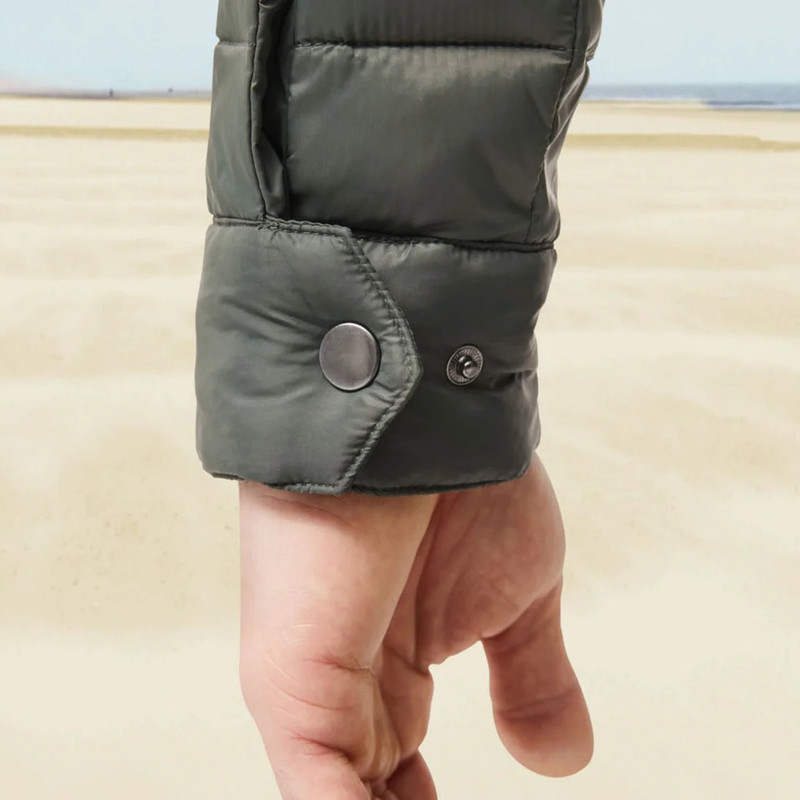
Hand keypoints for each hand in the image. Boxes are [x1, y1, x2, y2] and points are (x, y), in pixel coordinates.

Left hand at [238, 452, 592, 798]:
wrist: (427, 418)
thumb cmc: (470, 488)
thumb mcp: (519, 598)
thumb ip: (531, 680)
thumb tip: (564, 759)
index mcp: (388, 670)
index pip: (392, 775)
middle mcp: (344, 685)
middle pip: (365, 795)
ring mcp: (311, 690)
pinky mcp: (291, 687)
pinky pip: (319, 799)